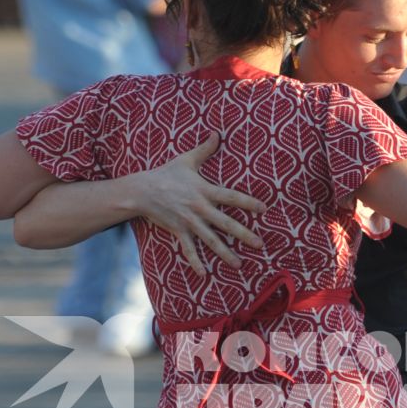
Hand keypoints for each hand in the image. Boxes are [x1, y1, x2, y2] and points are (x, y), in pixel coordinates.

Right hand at [137, 133, 268, 272]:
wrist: (141, 190)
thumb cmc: (165, 174)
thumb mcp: (186, 160)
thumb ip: (205, 149)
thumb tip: (217, 133)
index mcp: (205, 190)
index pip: (232, 197)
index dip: (249, 203)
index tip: (264, 209)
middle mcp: (200, 207)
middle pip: (227, 223)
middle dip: (245, 235)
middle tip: (260, 244)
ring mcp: (189, 221)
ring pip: (211, 240)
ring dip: (225, 253)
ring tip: (239, 264)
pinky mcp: (178, 231)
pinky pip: (189, 249)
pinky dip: (195, 262)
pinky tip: (204, 274)